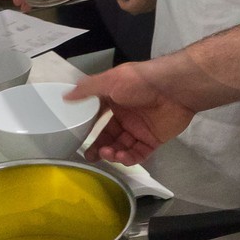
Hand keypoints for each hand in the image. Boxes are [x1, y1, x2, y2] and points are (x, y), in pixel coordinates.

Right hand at [64, 62, 194, 163]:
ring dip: (113, 153)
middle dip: (99, 147)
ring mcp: (140, 128)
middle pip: (109, 135)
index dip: (88, 128)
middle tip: (90, 156)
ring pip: (122, 146)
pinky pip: (138, 154)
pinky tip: (121, 158)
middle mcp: (126, 115)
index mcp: (115, 100)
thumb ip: (87, 89)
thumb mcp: (110, 81)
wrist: (174, 88)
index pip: (98, 117)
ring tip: (108, 154)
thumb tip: (65, 96)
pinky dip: (129, 158)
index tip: (77, 139)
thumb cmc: (139, 82)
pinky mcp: (153, 140)